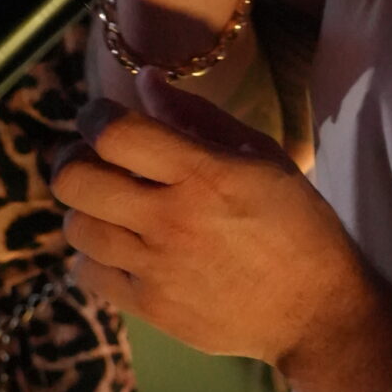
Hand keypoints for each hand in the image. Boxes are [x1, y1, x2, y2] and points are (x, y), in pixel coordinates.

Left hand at [51, 76, 365, 364]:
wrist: (317, 310)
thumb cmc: (297, 224)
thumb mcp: (261, 157)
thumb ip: (198, 116)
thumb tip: (145, 81)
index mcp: (205, 174)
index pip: (115, 133)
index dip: (94, 117)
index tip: (101, 117)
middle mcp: (173, 219)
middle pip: (76, 180)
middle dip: (74, 159)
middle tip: (94, 160)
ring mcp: (158, 267)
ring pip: (76, 227)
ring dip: (86, 209)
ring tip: (111, 207)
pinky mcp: (150, 307)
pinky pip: (87, 273)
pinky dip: (93, 255)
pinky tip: (119, 247)